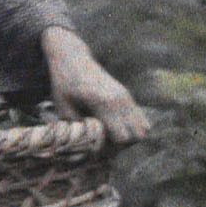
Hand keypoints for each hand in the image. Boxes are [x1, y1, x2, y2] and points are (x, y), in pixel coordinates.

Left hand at [40, 26, 149, 144]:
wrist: (71, 57)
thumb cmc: (63, 83)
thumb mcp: (62, 106)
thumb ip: (77, 128)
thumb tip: (89, 147)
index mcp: (104, 103)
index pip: (121, 138)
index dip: (111, 149)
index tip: (95, 146)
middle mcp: (120, 99)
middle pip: (137, 136)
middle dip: (122, 146)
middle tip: (103, 143)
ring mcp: (126, 96)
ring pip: (143, 129)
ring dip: (128, 137)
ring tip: (109, 135)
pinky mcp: (127, 95)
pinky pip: (141, 119)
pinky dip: (131, 128)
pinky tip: (113, 126)